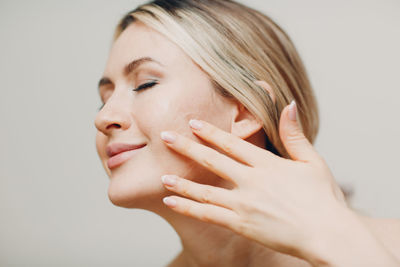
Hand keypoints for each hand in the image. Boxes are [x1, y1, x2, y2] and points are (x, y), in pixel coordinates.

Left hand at [159, 101, 348, 260]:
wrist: (328, 234)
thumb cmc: (323, 198)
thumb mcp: (312, 161)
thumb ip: (294, 134)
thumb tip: (290, 105)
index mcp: (267, 164)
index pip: (232, 144)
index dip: (210, 132)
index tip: (192, 123)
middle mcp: (252, 182)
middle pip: (212, 161)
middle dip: (186, 147)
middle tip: (165, 136)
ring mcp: (244, 204)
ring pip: (205, 190)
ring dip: (182, 183)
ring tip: (162, 175)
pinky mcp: (242, 224)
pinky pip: (209, 215)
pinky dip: (189, 208)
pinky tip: (172, 202)